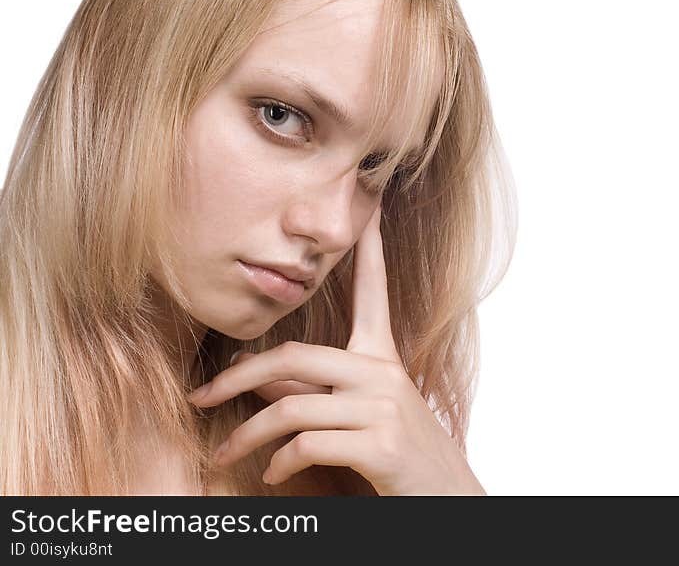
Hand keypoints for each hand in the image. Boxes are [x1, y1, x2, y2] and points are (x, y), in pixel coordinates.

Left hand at [188, 204, 485, 494]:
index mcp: (382, 358)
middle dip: (236, 377)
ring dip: (246, 436)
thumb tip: (260, 383)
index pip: (374, 293)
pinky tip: (273, 474)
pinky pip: (307, 445)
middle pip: (293, 356)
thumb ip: (313, 393)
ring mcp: (383, 407)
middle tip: (200, 396)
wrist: (447, 498)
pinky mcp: (381, 445)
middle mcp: (383, 373)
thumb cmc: (400, 454)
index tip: (371, 211)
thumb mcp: (361, 415)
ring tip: (225, 455)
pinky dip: (278, 462)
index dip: (372, 251)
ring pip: (291, 409)